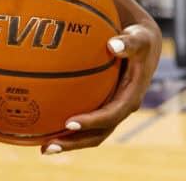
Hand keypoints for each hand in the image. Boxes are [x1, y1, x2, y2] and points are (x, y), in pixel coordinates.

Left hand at [40, 20, 161, 154]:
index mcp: (131, 98)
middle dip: (74, 142)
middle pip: (97, 134)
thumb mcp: (139, 38)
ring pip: (90, 132)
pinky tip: (44, 122)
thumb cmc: (139, 39)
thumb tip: (113, 45)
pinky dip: (67, 124)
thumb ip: (128, 42)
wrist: (143, 44)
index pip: (110, 115)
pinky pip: (85, 117)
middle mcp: (120, 108)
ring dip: (68, 141)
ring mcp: (111, 108)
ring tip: (42, 146)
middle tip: (47, 147)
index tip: (68, 123)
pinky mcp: (103, 104)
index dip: (91, 122)